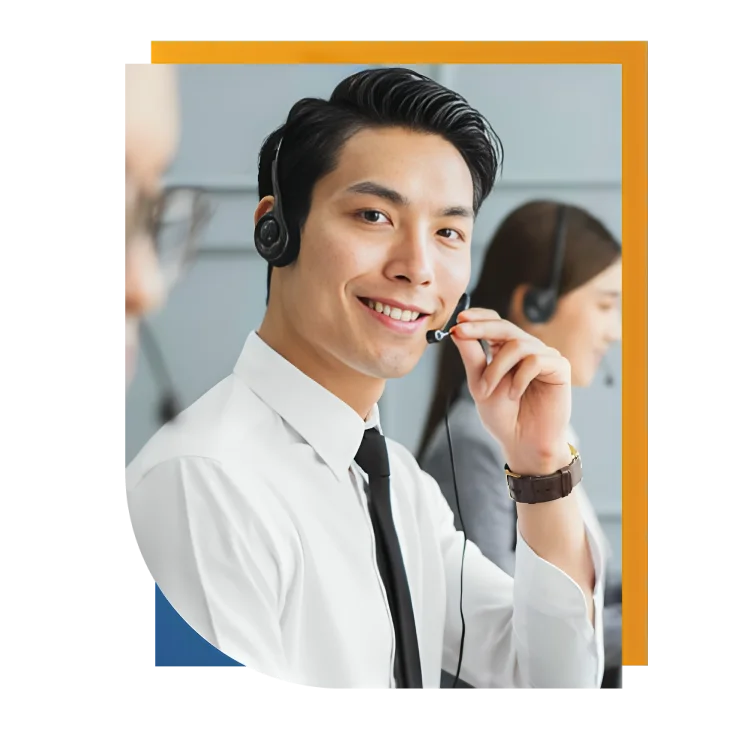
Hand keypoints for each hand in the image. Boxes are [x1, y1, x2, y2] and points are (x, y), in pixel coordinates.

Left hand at [450, 308, 572, 475]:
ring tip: (488, 390)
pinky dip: (520, 378)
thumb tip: (457, 330)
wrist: (522, 443)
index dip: (478, 317)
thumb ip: (471, 357)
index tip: (458, 319)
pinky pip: (536, 360)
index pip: (495, 323)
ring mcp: (544, 356)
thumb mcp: (479, 383)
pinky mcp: (560, 367)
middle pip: (505, 326)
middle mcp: (527, 350)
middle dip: (480, 328)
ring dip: (497, 367)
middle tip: (460, 330)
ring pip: (518, 344)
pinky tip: (515, 394)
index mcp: (507, 351)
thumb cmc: (503, 416)